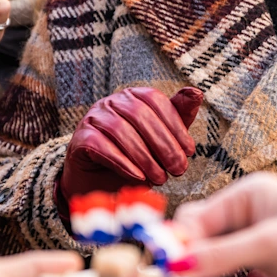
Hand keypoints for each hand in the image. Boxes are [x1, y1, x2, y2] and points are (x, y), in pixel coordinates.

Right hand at [59, 87, 202, 201]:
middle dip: (163, 144)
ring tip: (160, 178)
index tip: (189, 151)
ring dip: (145, 157)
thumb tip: (197, 92)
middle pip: (139, 114)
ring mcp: (93, 118)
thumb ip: (179, 117)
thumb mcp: (162, 138)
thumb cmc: (136, 158)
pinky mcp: (79, 139)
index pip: (155, 100)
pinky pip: (100, 146)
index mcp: (133, 96)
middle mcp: (111, 102)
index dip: (175, 125)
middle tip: (178, 169)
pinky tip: (139, 177)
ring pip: (120, 130)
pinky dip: (123, 162)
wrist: (101, 184)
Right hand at [172, 173, 276, 276]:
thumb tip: (177, 264)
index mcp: (247, 193)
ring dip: (196, 273)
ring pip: (207, 254)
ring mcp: (251, 238)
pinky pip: (223, 270)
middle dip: (183, 258)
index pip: (196, 215)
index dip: (177, 241)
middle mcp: (245, 212)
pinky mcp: (259, 262)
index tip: (160, 268)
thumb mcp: (271, 244)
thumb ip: (223, 254)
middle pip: (197, 234)